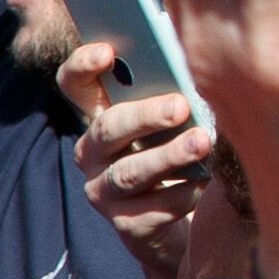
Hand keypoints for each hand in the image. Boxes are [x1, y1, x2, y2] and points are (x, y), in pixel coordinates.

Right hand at [51, 41, 214, 271]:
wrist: (178, 225)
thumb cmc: (176, 155)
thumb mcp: (169, 124)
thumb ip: (168, 95)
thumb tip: (195, 69)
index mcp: (99, 118)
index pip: (73, 84)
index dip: (82, 65)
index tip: (107, 52)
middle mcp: (92, 154)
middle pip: (107, 128)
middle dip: (144, 115)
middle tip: (180, 107)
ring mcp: (103, 192)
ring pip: (130, 172)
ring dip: (167, 156)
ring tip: (202, 143)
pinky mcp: (125, 225)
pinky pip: (154, 208)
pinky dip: (183, 193)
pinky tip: (205, 182)